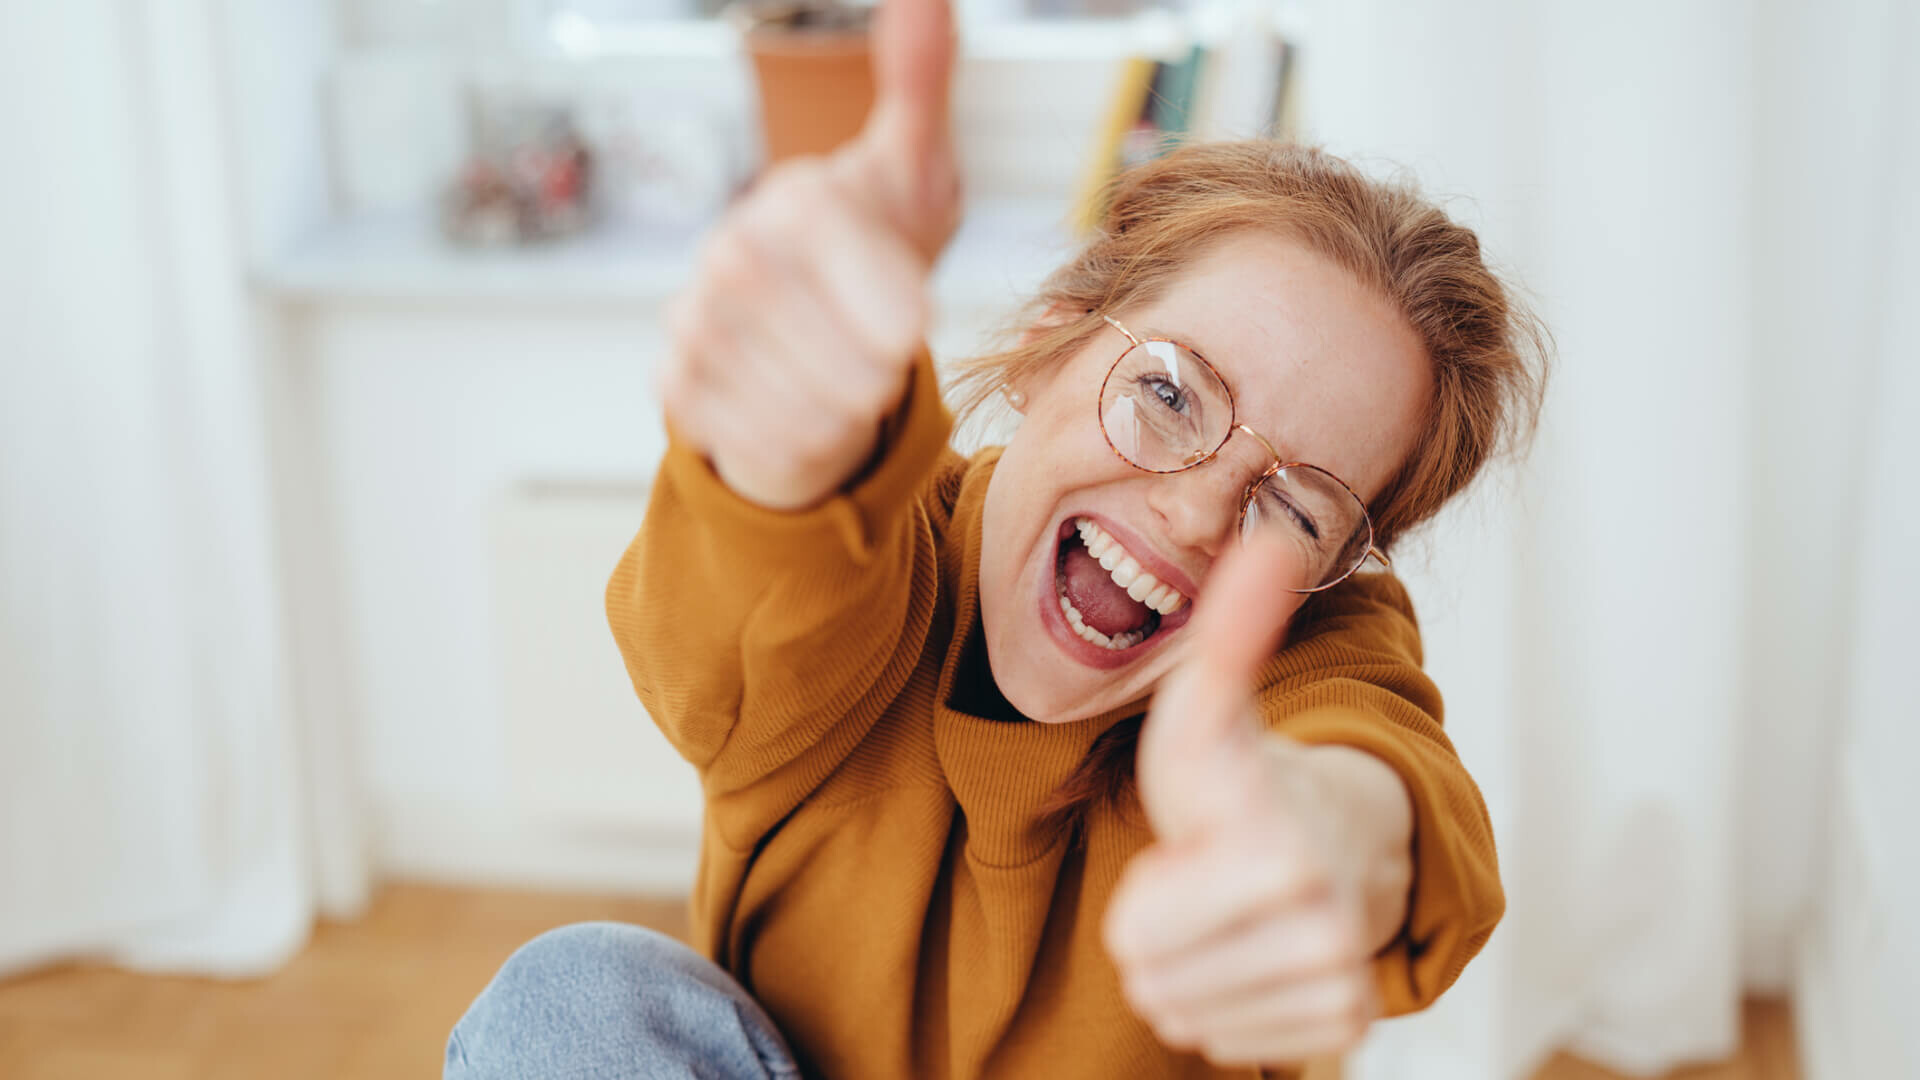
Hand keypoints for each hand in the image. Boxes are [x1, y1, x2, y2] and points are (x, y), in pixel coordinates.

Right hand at [658, 0, 960, 509]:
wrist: (819, 339)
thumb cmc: (877, 253)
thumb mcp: (915, 174)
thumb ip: (921, 87)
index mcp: (792, 201)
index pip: (829, 246)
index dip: (881, 294)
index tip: (919, 326)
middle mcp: (729, 254)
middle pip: (825, 342)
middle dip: (876, 367)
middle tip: (887, 360)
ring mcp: (695, 322)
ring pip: (802, 404)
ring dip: (848, 409)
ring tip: (852, 381)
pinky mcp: (679, 389)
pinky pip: (764, 441)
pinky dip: (807, 443)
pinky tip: (813, 410)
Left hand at [1103, 538, 1397, 1066]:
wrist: (1335, 838)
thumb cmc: (1248, 777)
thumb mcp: (1211, 707)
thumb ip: (1230, 630)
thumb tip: (1267, 537)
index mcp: (1280, 855)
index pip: (1136, 940)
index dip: (1147, 893)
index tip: (1200, 842)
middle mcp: (1324, 931)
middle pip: (1153, 983)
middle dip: (1160, 932)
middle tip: (1208, 877)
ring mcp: (1337, 987)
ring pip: (1182, 1017)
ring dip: (1188, 968)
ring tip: (1227, 911)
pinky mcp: (1343, 1031)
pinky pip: (1222, 1045)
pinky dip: (1222, 1005)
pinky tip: (1250, 950)